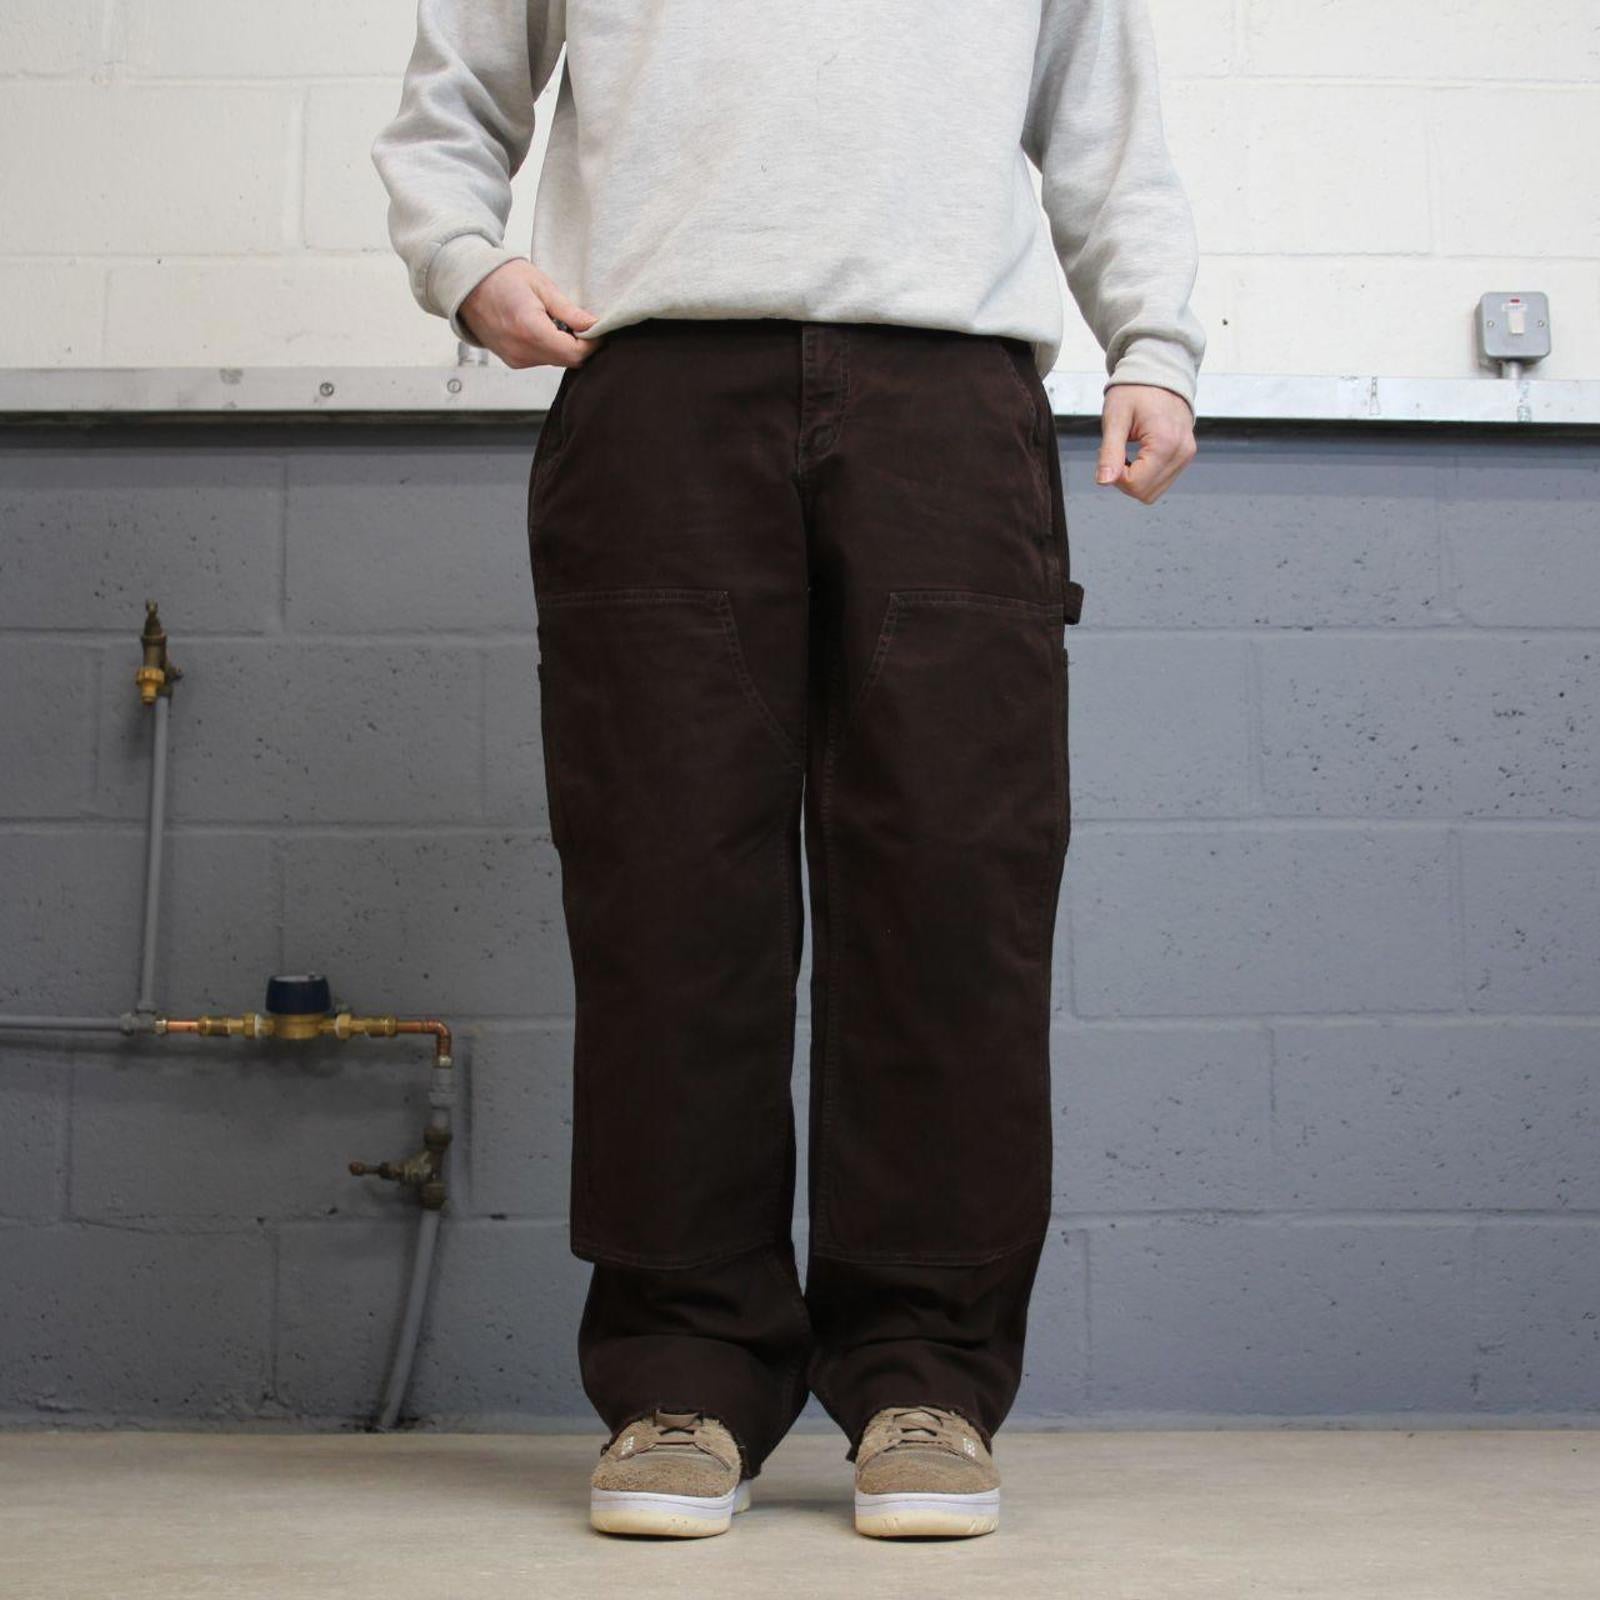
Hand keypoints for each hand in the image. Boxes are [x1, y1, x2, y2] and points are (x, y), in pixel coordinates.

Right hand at [459, 260, 602, 368]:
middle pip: (568, 361)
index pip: (576, 353)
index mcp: (531, 330)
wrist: (466, 283)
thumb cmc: (501, 277)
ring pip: (556, 361)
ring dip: (564, 345)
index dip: (592, 343)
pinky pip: (541, 360)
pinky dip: (549, 347)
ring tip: (555, 319)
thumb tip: (594, 326)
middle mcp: (522, 351)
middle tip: (579, 322)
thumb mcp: (541, 286)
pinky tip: (541, 326)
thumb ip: (570, 311)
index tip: (597, 328)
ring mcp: (516, 359)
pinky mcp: (512, 361)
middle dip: (580, 345)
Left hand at [1096, 384, 1197, 503]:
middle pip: (1145, 493)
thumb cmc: (1136, 390)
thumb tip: (1104, 481)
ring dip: (1134, 479)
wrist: (1158, 373)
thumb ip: (1110, 453)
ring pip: (1153, 492)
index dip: (1116, 476)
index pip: (1136, 485)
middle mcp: (1181, 452)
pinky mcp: (1184, 456)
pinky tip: (1139, 455)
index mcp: (1166, 443)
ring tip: (1129, 451)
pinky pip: (1160, 481)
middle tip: (1118, 452)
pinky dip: (1145, 475)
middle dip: (1124, 480)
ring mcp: (1186, 455)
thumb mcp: (1116, 419)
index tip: (1111, 454)